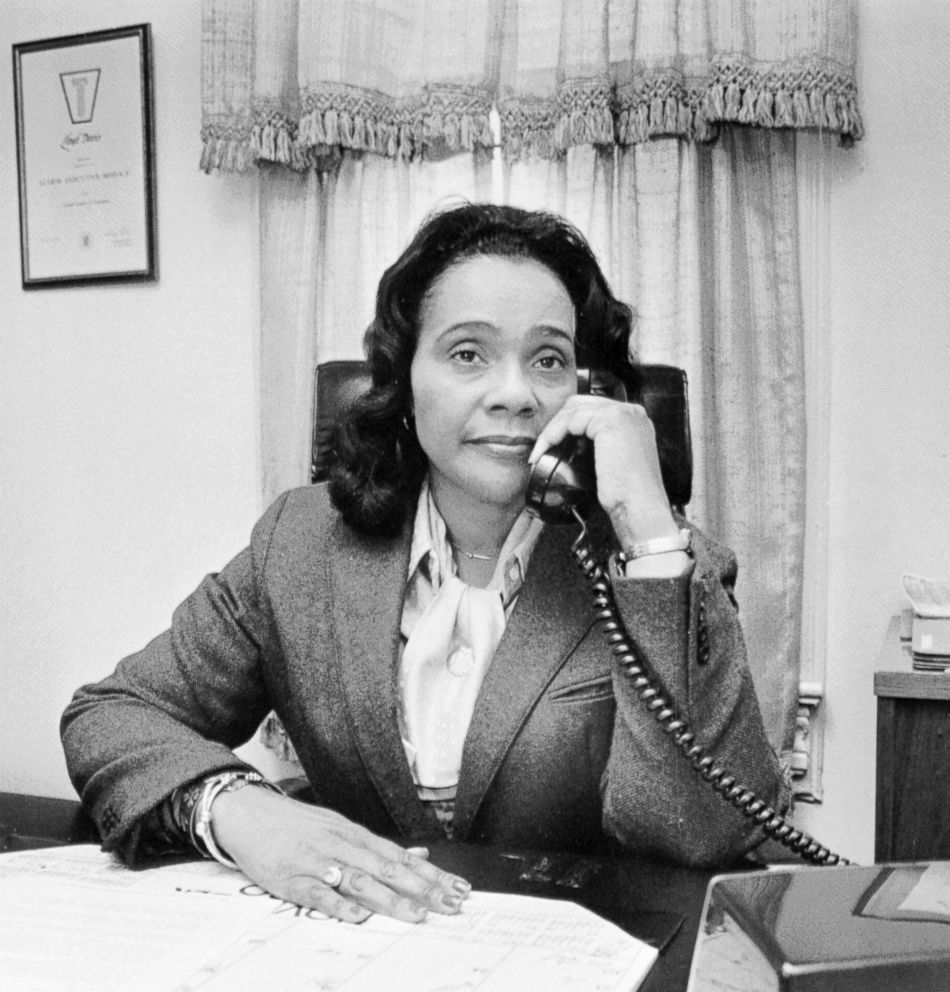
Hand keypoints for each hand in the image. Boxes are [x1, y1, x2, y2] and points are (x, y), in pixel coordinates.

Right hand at [210, 786, 470, 923]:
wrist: (249, 812)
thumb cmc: (298, 825)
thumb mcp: (342, 828)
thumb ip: (379, 847)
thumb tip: (420, 855)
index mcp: (356, 835)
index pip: (401, 857)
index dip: (432, 874)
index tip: (458, 888)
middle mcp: (342, 846)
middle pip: (388, 868)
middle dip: (423, 888)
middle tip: (451, 904)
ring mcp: (318, 861)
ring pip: (359, 880)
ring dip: (390, 899)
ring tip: (417, 915)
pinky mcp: (292, 877)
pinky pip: (318, 893)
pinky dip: (338, 904)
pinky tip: (357, 915)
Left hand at [528, 394, 678, 549]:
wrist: (639, 507)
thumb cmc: (628, 495)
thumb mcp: (613, 463)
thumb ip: (599, 446)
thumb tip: (573, 443)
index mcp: (634, 421)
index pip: (593, 410)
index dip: (568, 425)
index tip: (551, 445)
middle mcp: (632, 412)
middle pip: (582, 404)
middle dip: (558, 424)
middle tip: (543, 446)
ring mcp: (623, 413)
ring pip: (573, 410)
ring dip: (552, 430)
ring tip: (541, 450)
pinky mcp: (610, 420)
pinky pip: (570, 419)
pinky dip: (553, 434)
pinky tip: (545, 450)